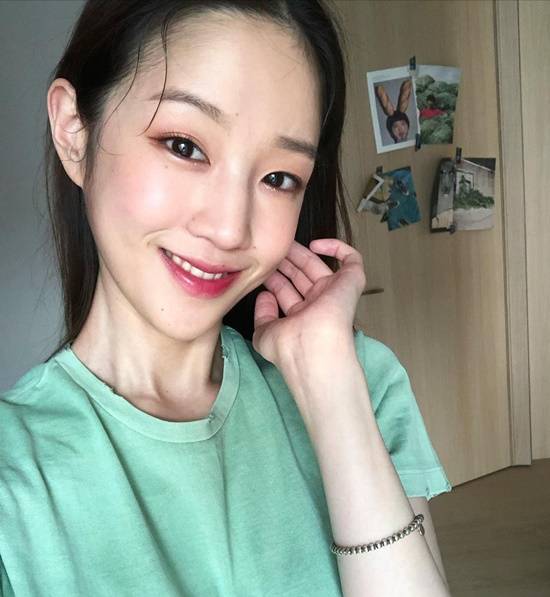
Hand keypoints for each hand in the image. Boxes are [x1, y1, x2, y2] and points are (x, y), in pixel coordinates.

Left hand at [252, 238, 365, 369]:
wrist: (311, 347)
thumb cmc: (288, 346)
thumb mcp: (264, 332)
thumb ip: (262, 313)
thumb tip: (265, 295)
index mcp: (302, 317)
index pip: (287, 293)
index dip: (275, 280)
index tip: (262, 270)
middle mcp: (318, 305)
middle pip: (301, 277)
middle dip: (286, 263)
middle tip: (272, 251)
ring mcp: (334, 293)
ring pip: (318, 265)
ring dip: (300, 253)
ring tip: (284, 243)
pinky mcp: (351, 281)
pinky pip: (352, 259)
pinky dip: (337, 247)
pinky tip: (315, 245)